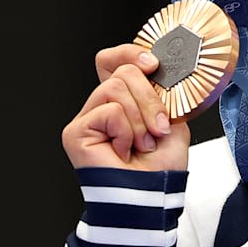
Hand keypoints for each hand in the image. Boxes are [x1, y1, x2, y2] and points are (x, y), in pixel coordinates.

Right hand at [61, 43, 190, 170]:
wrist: (154, 193)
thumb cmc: (161, 164)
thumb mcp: (171, 116)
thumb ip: (160, 90)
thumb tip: (157, 66)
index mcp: (122, 99)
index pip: (113, 59)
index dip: (131, 53)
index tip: (154, 65)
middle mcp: (100, 106)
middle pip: (123, 71)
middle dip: (150, 99)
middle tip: (157, 128)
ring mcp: (86, 118)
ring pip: (116, 87)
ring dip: (140, 118)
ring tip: (142, 142)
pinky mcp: (76, 132)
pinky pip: (109, 110)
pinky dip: (126, 130)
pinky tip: (123, 150)